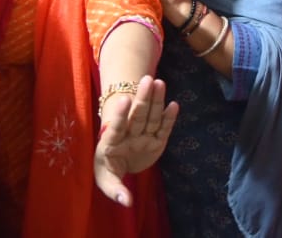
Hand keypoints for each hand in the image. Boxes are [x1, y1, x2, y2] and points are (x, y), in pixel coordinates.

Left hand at [94, 76, 179, 206]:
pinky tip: (174, 104)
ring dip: (155, 100)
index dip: (121, 114)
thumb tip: (127, 203)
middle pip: (137, 116)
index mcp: (112, 142)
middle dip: (142, 99)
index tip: (126, 99)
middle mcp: (129, 135)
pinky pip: (163, 128)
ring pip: (150, 117)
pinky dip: (169, 118)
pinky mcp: (157, 140)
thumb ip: (116, 191)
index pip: (116, 127)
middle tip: (147, 80)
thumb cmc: (109, 170)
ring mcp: (143, 135)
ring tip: (159, 83)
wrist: (120, 164)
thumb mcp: (108, 182)